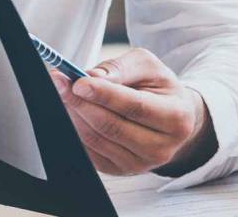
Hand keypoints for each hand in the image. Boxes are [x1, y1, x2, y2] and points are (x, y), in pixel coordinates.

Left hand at [53, 48, 216, 175]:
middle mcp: (162, 147)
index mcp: (176, 118)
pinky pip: (91, 152)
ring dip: (75, 116)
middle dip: (81, 103)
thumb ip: (121, 68)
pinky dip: (77, 131)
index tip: (78, 82)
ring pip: (98, 140)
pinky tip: (73, 113)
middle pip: (112, 127)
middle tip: (60, 84)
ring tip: (64, 94)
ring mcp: (141, 164)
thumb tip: (91, 77)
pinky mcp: (122, 171)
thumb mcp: (149, 67)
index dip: (104, 94)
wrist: (172, 117)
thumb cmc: (160, 89)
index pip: (135, 107)